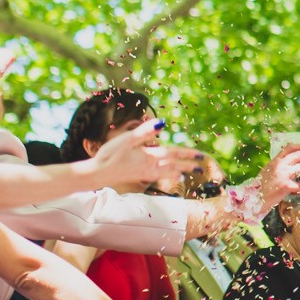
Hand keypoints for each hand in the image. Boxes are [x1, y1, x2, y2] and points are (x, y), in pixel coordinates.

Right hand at [89, 120, 205, 190]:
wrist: (98, 173)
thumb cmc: (110, 154)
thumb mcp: (127, 139)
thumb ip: (145, 131)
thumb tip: (162, 123)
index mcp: (150, 156)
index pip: (173, 153)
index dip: (188, 154)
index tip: (201, 156)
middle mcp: (150, 166)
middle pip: (173, 165)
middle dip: (188, 165)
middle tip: (201, 167)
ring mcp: (144, 173)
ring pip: (166, 172)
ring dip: (178, 172)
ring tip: (187, 173)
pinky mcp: (137, 177)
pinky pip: (157, 177)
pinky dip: (165, 176)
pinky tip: (166, 176)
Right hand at [256, 144, 299, 211]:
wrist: (255, 199)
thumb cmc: (262, 187)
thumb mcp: (268, 171)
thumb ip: (279, 165)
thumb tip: (295, 162)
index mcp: (275, 161)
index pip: (290, 147)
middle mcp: (280, 165)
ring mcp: (283, 175)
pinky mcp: (286, 185)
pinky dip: (299, 190)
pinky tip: (292, 193)